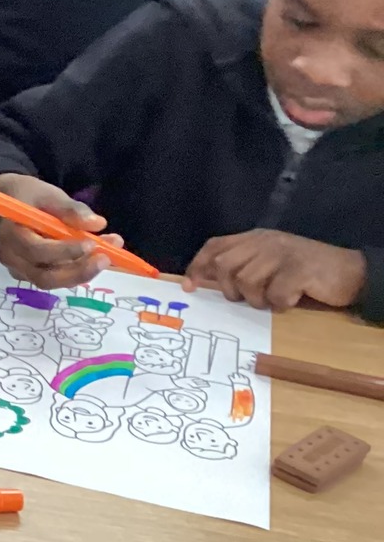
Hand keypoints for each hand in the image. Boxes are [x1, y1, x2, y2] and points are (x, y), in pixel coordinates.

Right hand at [0, 174, 121, 287]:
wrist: (13, 204)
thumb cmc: (30, 197)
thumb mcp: (49, 195)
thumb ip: (71, 209)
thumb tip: (96, 224)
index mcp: (11, 234)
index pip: (36, 251)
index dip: (65, 251)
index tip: (92, 243)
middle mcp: (12, 258)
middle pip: (44, 277)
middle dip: (77, 271)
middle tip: (105, 259)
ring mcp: (20, 270)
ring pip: (53, 281)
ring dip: (82, 272)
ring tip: (107, 256)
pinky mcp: (32, 274)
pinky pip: (56, 278)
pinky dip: (78, 271)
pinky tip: (96, 258)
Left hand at [184, 230, 366, 310]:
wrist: (351, 272)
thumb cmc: (307, 272)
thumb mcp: (271, 263)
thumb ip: (243, 266)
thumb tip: (207, 281)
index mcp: (255, 238)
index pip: (215, 246)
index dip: (198, 266)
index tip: (189, 287)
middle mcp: (265, 241)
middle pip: (225, 265)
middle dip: (230, 289)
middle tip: (248, 300)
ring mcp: (283, 253)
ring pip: (247, 281)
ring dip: (257, 300)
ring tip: (273, 301)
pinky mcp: (300, 269)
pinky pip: (275, 293)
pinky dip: (279, 304)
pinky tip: (290, 302)